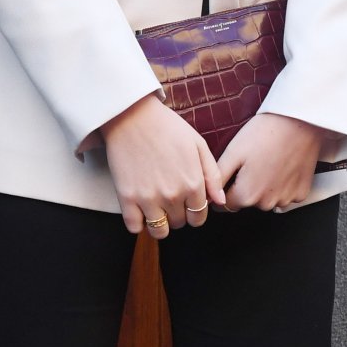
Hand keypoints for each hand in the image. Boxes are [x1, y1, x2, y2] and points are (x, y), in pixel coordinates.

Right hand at [100, 95, 226, 235]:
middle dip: (178, 215)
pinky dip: (138, 223)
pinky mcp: (127, 197)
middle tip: (170, 199)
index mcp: (193, 183)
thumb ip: (212, 175)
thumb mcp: (198, 145)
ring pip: (159, 231)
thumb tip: (220, 201)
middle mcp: (172, 195)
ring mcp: (148, 198)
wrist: (132, 115)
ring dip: (160, 223)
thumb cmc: (167, 127)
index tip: (187, 204)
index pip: (199, 217)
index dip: (194, 213)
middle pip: (179, 223)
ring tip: (155, 208)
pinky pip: (134, 227)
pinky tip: (139, 209)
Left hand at [216, 112, 324, 212]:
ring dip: (264, 187)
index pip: (226, 205)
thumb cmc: (265, 133)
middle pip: (248, 202)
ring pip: (267, 199)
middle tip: (252, 162)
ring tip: (268, 162)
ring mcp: (286, 200)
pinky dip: (282, 185)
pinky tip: (282, 166)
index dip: (225, 189)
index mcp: (247, 195)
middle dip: (246, 187)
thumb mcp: (233, 152)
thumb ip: (218, 179)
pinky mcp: (301, 194)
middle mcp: (267, 203)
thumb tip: (210, 196)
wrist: (299, 122)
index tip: (232, 174)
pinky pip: (285, 194)